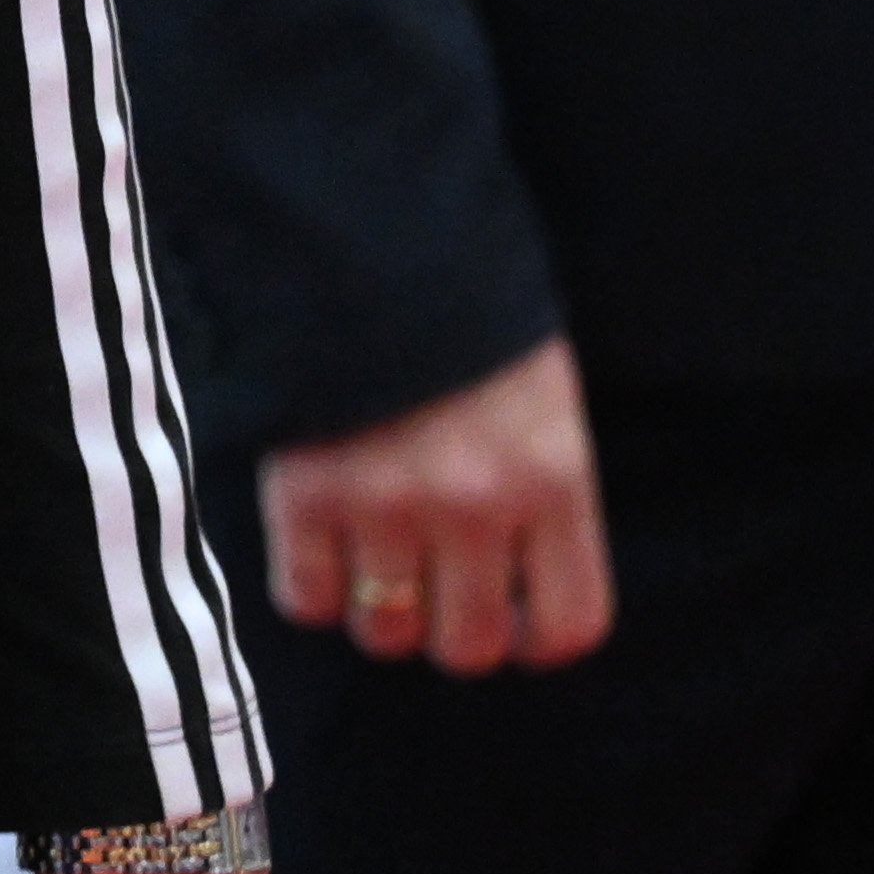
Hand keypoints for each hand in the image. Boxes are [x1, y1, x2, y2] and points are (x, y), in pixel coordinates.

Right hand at [257, 336, 610, 673]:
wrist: (359, 226)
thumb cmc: (461, 308)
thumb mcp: (538, 394)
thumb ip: (537, 489)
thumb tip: (511, 585)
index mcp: (553, 476)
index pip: (570, 624)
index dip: (538, 640)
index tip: (513, 622)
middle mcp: (477, 504)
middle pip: (471, 646)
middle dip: (450, 630)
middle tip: (430, 589)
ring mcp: (386, 502)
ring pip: (387, 633)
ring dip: (379, 612)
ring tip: (370, 563)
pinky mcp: (303, 490)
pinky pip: (306, 597)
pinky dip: (311, 588)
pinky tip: (317, 545)